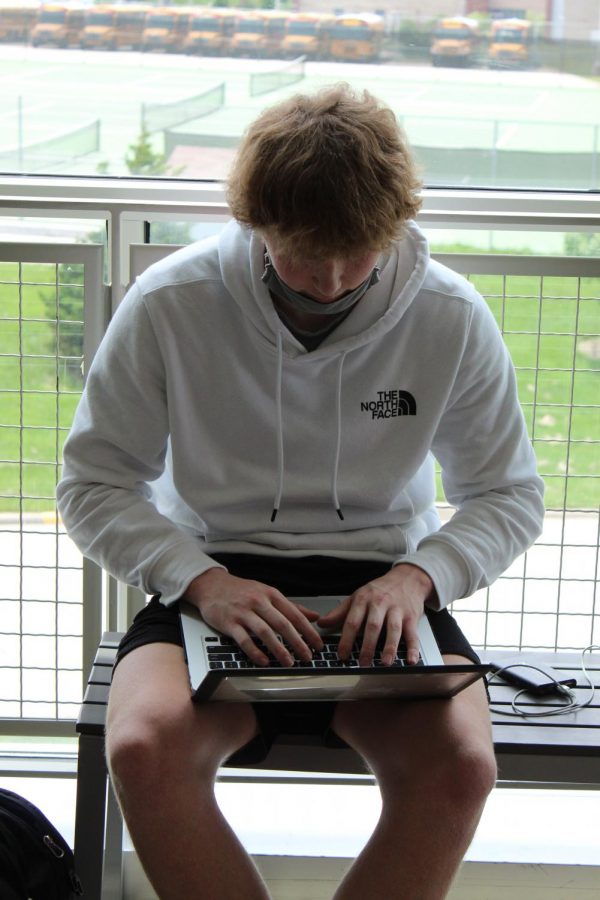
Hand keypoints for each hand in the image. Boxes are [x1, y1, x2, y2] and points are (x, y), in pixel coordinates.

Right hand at [183, 568, 323, 666]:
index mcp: (271, 594)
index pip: (294, 614)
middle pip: (282, 624)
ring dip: (278, 649)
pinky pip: (244, 639)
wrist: (212, 585)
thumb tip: (314, 616)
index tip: (317, 644)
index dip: (308, 631)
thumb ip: (291, 606)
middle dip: (297, 642)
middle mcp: (259, 602)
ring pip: (264, 632)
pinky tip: (264, 661)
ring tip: (288, 662)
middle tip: (308, 656)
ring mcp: (243, 612)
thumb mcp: (268, 593)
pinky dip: (255, 651)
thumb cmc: (242, 591)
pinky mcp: (229, 622)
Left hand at [317, 564, 433, 666]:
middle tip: (362, 662)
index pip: (352, 621)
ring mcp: (397, 610)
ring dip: (389, 647)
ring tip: (385, 662)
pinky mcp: (411, 617)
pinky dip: (413, 648)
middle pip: (373, 626)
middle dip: (367, 646)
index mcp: (364, 600)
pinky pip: (412, 634)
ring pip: (393, 629)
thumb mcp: (358, 596)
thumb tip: (322, 623)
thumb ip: (340, 611)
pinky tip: (411, 659)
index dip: (346, 639)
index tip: (342, 654)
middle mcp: (380, 604)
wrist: (408, 578)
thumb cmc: (380, 590)